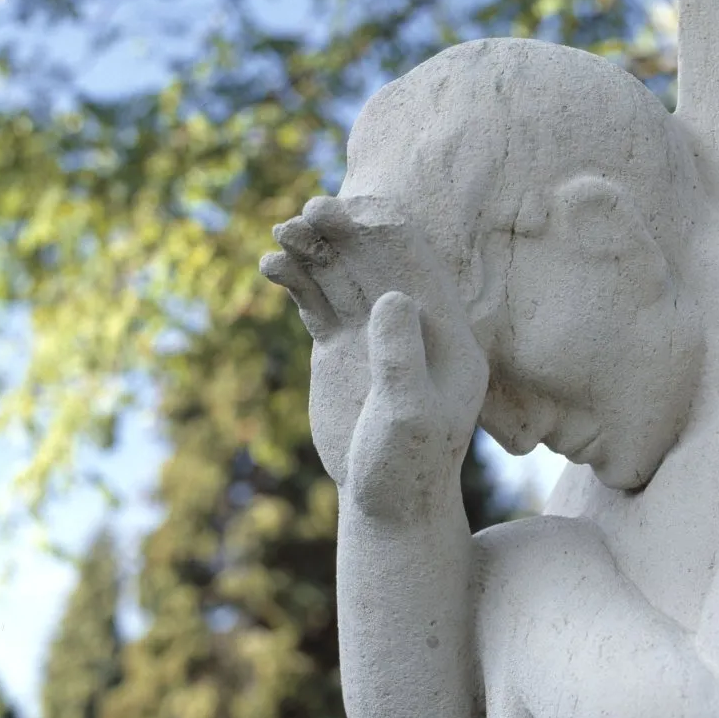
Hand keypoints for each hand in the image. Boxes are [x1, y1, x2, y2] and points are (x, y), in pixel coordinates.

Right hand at [260, 196, 488, 518]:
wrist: (386, 503)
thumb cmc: (408, 466)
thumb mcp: (411, 415)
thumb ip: (402, 356)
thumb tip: (391, 296)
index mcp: (446, 331)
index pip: (418, 264)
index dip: (384, 232)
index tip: (348, 214)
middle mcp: (413, 322)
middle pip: (378, 258)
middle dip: (345, 231)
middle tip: (308, 213)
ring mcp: (374, 331)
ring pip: (344, 272)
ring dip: (316, 247)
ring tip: (283, 234)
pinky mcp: (341, 347)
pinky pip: (317, 299)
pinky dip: (296, 278)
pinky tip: (272, 266)